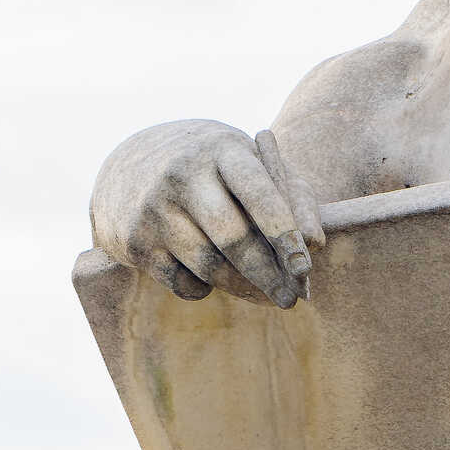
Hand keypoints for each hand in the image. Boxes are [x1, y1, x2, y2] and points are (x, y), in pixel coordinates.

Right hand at [89, 119, 324, 307]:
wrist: (135, 167)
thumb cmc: (216, 172)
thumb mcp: (254, 167)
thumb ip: (293, 198)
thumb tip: (315, 244)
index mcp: (222, 150)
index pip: (258, 192)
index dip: (283, 232)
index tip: (304, 266)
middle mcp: (183, 175)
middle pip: (233, 239)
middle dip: (268, 275)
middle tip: (292, 299)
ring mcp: (154, 209)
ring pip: (209, 266)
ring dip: (242, 288)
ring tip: (266, 296)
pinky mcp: (136, 241)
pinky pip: (182, 283)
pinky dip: (205, 289)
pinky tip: (214, 279)